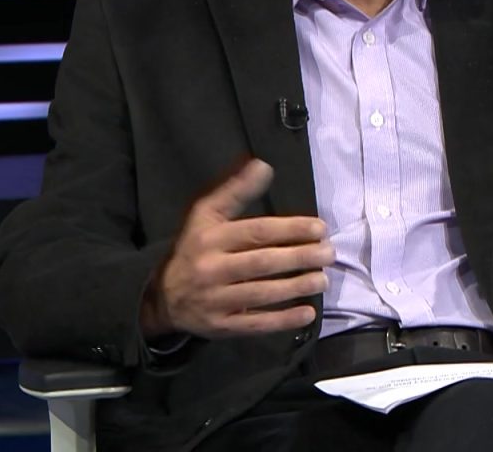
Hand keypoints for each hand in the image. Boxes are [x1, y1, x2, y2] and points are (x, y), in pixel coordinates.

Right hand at [143, 158, 333, 338]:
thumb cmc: (194, 248)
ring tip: (323, 279)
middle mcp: (212, 268)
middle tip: (328, 253)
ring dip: (297, 287)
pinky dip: (284, 320)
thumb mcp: (206, 215)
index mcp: (211, 238)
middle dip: (300, 257)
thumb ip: (236, 190)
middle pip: (263, 263)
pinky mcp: (222, 326)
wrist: (164, 296)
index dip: (291, 229)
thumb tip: (263, 165)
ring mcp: (216, 300)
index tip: (320, 228)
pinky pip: (256, 324)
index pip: (257, 232)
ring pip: (262, 294)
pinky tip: (308, 312)